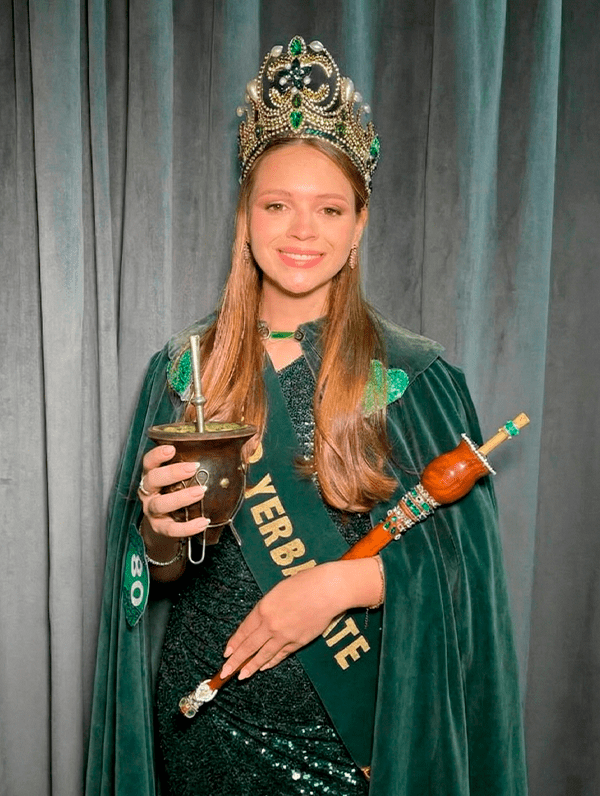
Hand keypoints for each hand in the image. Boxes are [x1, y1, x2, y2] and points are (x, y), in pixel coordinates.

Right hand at [138, 445, 209, 569]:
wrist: (165, 525)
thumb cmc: (178, 492)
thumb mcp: (184, 476)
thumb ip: (200, 462)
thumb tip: (234, 447)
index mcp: (153, 474)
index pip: (149, 461)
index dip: (158, 454)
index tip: (172, 448)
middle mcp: (149, 491)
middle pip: (152, 479)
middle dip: (172, 472)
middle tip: (192, 468)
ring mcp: (152, 510)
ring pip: (160, 504)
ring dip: (180, 497)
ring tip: (200, 492)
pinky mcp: (159, 528)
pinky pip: (171, 529)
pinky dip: (187, 527)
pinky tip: (202, 522)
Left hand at [219, 558, 381, 680]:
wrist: (327, 590)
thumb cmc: (304, 584)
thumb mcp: (278, 591)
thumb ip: (266, 607)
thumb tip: (258, 622)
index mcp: (263, 608)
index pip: (244, 630)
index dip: (234, 643)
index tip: (226, 653)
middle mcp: (271, 624)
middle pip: (249, 646)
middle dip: (236, 661)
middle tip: (225, 672)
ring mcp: (285, 635)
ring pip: (264, 655)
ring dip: (252, 666)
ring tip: (242, 676)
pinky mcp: (298, 642)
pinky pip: (281, 655)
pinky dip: (271, 662)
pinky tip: (264, 667)